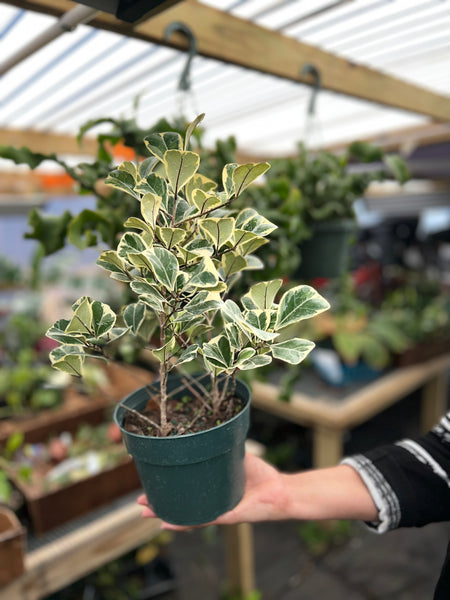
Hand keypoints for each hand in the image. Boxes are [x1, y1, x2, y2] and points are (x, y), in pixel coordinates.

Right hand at [137, 453, 286, 530]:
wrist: (281, 490)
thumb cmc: (261, 474)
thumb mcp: (235, 456)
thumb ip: (222, 446)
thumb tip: (207, 427)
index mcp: (211, 489)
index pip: (185, 489)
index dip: (167, 487)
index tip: (150, 481)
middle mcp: (210, 502)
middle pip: (179, 504)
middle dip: (159, 503)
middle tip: (141, 500)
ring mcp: (216, 510)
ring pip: (184, 515)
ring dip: (164, 513)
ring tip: (145, 511)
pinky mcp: (225, 517)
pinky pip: (200, 520)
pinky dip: (183, 522)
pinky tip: (167, 523)